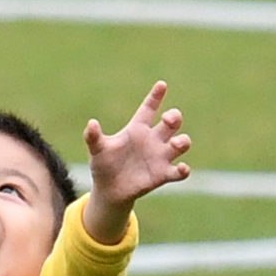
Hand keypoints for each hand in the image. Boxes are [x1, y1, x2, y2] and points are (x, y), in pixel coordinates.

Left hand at [81, 81, 192, 245]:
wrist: (109, 190)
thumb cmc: (103, 165)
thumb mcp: (97, 150)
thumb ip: (93, 137)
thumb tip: (92, 123)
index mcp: (137, 129)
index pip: (149, 108)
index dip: (156, 96)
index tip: (161, 84)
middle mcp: (153, 140)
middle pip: (172, 122)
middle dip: (174, 117)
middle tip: (167, 119)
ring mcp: (160, 157)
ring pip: (181, 143)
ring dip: (182, 141)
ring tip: (174, 143)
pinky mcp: (163, 175)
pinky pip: (180, 172)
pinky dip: (184, 170)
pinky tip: (182, 168)